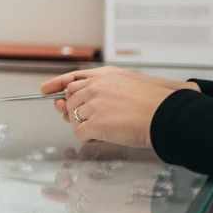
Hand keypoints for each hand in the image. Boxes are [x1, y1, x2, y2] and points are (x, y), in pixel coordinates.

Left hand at [45, 68, 193, 147]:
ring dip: (86, 125)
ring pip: (74, 118)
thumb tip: (72, 102)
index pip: (73, 78)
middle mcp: (95, 86)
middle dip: (75, 111)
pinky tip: (104, 136)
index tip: (45, 89)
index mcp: (105, 75)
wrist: (167, 115)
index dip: (57, 84)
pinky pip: (80, 133)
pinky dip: (89, 138)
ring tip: (108, 127)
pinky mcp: (95, 123)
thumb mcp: (128, 84)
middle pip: (70, 99)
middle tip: (91, 120)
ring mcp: (94, 104)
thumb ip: (101, 90)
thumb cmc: (155, 103)